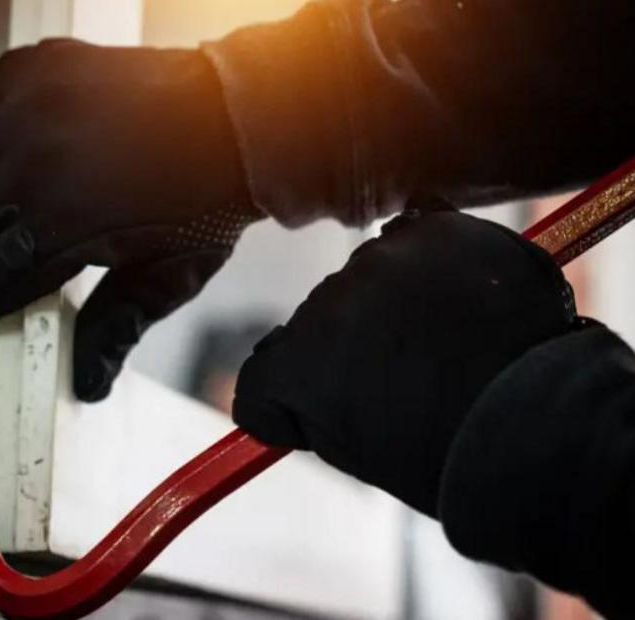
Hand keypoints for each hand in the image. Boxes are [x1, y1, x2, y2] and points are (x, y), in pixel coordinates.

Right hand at [0, 39, 260, 401]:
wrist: (240, 118)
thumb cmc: (209, 197)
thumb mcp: (167, 276)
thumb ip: (115, 328)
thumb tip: (87, 381)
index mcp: (63, 224)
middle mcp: (37, 165)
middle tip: (8, 260)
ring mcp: (35, 111)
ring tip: (23, 201)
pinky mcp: (39, 71)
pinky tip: (25, 147)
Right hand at [232, 211, 576, 515]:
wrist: (537, 420)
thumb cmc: (446, 451)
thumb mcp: (357, 448)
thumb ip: (317, 409)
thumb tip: (318, 383)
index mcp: (295, 370)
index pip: (264, 372)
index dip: (291, 395)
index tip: (320, 407)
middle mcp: (323, 305)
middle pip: (325, 318)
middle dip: (356, 340)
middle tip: (412, 376)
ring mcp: (378, 260)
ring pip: (373, 274)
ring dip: (398, 298)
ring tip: (451, 341)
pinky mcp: (432, 229)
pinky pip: (419, 232)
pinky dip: (436, 258)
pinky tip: (463, 293)